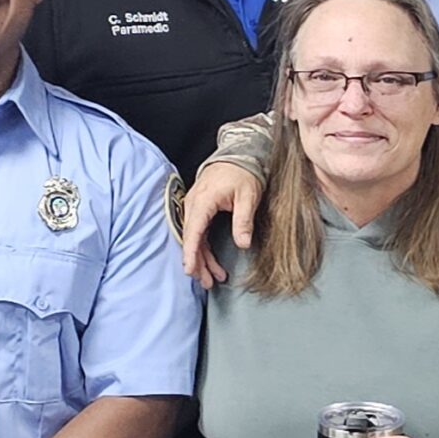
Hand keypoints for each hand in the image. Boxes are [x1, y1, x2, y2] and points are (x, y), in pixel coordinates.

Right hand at [182, 164, 262, 288]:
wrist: (238, 154)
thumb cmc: (243, 172)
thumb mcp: (248, 196)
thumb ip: (243, 220)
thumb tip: (243, 243)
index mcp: (203, 201)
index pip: (193, 231)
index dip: (190, 252)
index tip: (190, 269)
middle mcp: (194, 205)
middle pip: (191, 239)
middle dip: (197, 263)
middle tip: (207, 283)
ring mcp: (195, 207)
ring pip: (194, 239)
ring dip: (202, 260)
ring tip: (213, 279)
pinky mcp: (200, 210)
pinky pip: (198, 233)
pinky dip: (203, 250)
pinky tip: (212, 264)